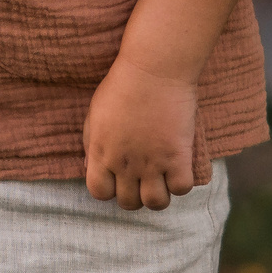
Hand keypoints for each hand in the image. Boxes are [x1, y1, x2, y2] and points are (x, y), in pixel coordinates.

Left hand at [83, 53, 199, 210]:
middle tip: (143, 179)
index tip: (118, 178)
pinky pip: (182, 188)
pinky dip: (181, 183)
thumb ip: (91, 145)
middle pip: (128, 202)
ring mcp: (152, 162)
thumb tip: (89, 169)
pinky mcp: (178, 156)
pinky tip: (179, 168)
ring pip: (156, 203)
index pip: (99, 193)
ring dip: (159, 196)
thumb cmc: (122, 86)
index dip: (109, 190)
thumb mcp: (95, 115)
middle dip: (135, 195)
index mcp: (101, 153)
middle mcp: (125, 163)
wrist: (154, 69)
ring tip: (162, 179)